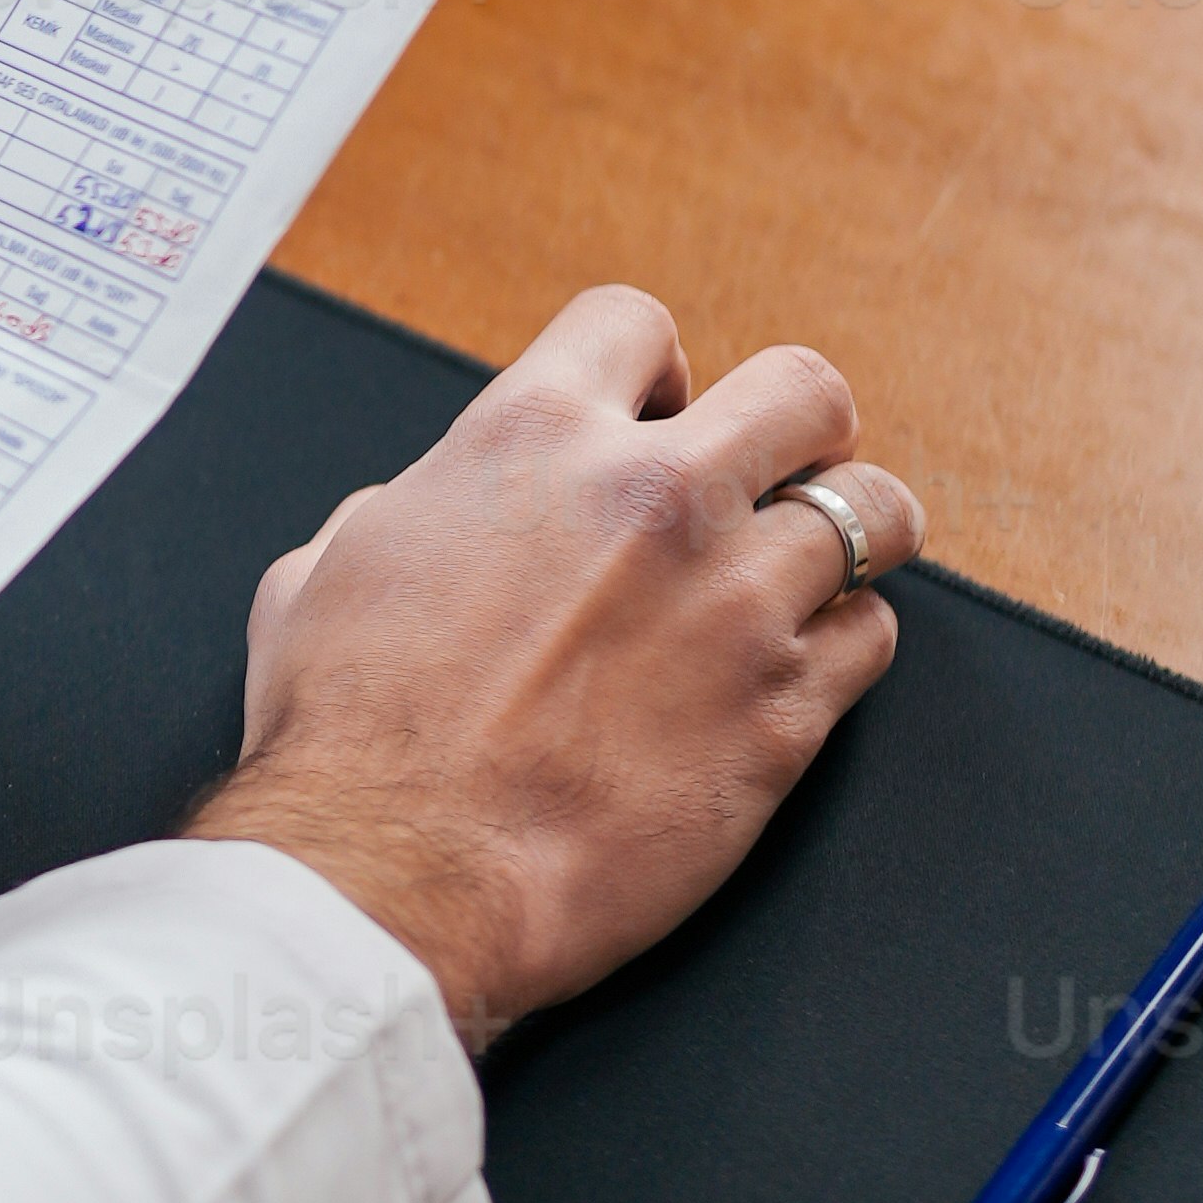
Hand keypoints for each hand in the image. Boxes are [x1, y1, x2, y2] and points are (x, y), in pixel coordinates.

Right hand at [188, 285, 915, 1053]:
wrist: (397, 878)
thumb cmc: (347, 742)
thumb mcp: (327, 573)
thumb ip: (410, 510)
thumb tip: (436, 510)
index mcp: (530, 441)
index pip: (634, 323)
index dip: (648, 371)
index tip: (653, 416)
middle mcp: (654, 499)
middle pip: (805, 391)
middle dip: (796, 430)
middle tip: (773, 479)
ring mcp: (736, 601)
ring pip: (874, 512)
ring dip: (844, 541)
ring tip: (810, 578)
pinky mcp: (786, 711)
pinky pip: (872, 637)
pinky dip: (842, 650)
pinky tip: (792, 674)